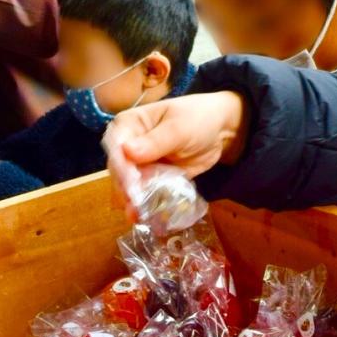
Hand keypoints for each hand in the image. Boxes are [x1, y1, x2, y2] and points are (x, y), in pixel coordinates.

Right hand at [103, 91, 246, 217]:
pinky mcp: (151, 179)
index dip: (121, 166)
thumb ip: (155, 141)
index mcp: (129, 124)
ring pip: (129, 185)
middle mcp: (128, 145)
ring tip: (138, 216)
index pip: (116, 147)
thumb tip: (127, 152)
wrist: (220, 130)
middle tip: (135, 205)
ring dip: (133, 201)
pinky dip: (146, 204)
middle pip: (119, 170)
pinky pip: (145, 193)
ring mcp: (139, 164)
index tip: (130, 184)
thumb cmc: (198, 119)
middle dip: (126, 188)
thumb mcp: (179, 128)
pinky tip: (147, 217)